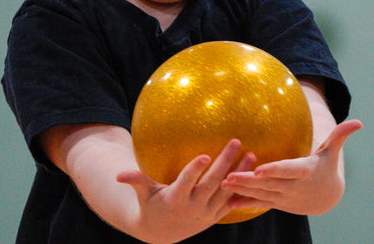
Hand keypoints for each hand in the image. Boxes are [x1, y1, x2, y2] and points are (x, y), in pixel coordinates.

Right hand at [117, 139, 255, 242]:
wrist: (163, 233)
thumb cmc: (151, 204)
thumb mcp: (143, 193)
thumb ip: (135, 181)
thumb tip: (118, 174)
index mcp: (176, 199)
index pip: (186, 182)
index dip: (195, 169)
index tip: (205, 155)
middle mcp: (193, 207)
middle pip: (212, 183)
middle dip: (225, 162)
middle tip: (235, 141)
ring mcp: (206, 213)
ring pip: (226, 192)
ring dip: (240, 173)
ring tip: (251, 154)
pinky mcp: (215, 216)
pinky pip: (232, 202)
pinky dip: (243, 190)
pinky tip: (254, 174)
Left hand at [220, 120, 361, 215]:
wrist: (327, 198)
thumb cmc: (326, 167)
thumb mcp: (332, 151)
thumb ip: (341, 135)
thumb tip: (358, 122)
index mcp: (303, 172)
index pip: (286, 170)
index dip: (273, 170)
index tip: (259, 169)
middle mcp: (292, 187)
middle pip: (267, 183)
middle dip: (248, 181)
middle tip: (228, 176)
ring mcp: (282, 196)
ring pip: (260, 194)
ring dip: (241, 190)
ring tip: (222, 183)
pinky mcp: (276, 201)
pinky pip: (258, 203)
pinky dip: (243, 203)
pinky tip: (226, 201)